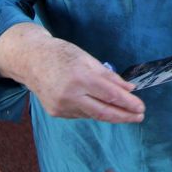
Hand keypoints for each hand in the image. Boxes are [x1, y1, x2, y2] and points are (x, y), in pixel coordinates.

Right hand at [22, 37, 144, 123]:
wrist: (31, 61)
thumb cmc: (61, 55)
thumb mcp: (87, 59)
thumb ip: (109, 76)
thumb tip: (129, 89)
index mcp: (80, 77)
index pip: (110, 95)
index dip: (128, 103)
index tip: (141, 107)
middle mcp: (70, 95)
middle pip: (103, 112)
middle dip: (124, 116)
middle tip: (139, 117)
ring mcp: (62, 106)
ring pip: (92, 114)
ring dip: (110, 113)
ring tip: (124, 112)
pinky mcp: (56, 113)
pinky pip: (81, 114)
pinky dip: (93, 110)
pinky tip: (100, 106)